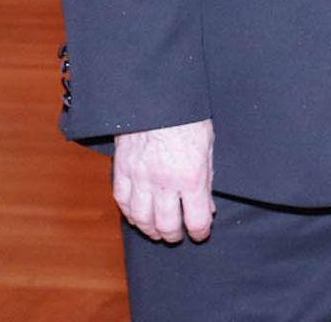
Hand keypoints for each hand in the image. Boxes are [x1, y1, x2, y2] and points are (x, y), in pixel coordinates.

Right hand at [112, 118, 214, 242]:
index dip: (200, 232)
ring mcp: (140, 177)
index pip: (196, 221)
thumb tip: (207, 206)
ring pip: (142, 219)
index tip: (200, 233)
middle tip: (177, 235)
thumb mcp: (208, 146)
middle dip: (174, 235)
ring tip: (157, 231)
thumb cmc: (187, 117)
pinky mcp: (122, 170)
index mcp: (191, 176)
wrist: (157, 96)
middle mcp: (164, 182)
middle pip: (167, 226)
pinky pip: (122, 202)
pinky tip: (137, 216)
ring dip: (150, 230)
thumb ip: (207, 179)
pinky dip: (130, 214)